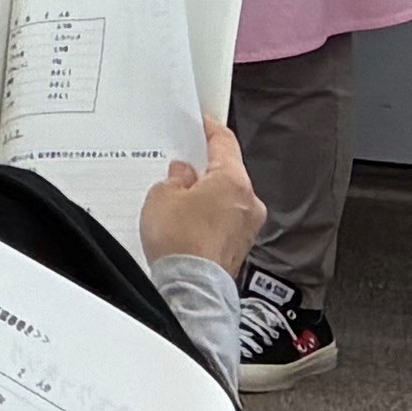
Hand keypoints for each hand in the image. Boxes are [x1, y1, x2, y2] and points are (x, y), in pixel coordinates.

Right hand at [140, 123, 265, 280]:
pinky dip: (210, 217)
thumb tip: (183, 176)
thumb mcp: (162, 196)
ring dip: (207, 196)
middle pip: (228, 172)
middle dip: (204, 169)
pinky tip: (188, 224)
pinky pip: (226, 221)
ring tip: (178, 202)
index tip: (202, 123)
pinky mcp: (241, 246)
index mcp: (234, 180)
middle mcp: (249, 202)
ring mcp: (248, 226)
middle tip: (180, 167)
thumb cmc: (180, 242)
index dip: (210, 129)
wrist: (191, 287)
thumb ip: (174, 178)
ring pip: (228, 198)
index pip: (225, 142)